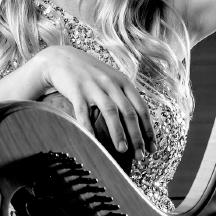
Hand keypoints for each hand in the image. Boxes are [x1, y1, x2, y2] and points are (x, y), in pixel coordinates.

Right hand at [38, 45, 156, 159]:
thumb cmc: (89, 73)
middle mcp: (110, 83)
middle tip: (140, 156)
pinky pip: (84, 112)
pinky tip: (93, 141)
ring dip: (118, 132)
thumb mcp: (111, 78)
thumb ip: (123, 96)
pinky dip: (89, 128)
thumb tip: (135, 125)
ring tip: (122, 150)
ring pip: (110, 111)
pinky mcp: (76, 90)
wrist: (62, 58)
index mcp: (122, 81)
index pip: (141, 107)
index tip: (152, 148)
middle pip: (128, 111)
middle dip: (136, 136)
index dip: (148, 129)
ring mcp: (93, 86)